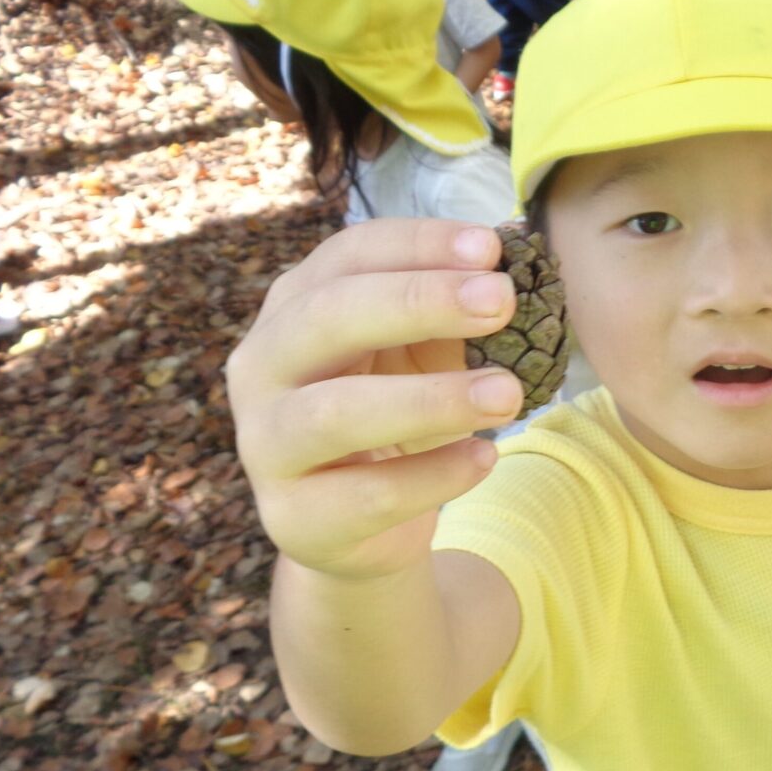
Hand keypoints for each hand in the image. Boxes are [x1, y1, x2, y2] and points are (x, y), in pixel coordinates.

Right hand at [225, 220, 524, 583]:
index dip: (418, 245)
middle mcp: (263, 367)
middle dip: (420, 302)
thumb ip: (452, 316)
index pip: (348, 255)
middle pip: (327, 317)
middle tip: (502, 302)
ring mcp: (266, 444)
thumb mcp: (421, 355)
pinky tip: (486, 459)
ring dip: (431, 399)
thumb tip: (507, 273)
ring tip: (508, 394)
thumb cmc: (395, 415)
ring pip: (336, 412)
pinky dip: (434, 475)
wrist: (363, 525)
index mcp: (293, 307)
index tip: (492, 248)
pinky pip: (366, 495)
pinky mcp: (294, 517)